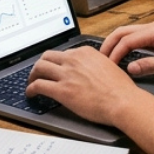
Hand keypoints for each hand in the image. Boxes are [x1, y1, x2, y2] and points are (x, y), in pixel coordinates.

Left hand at [25, 46, 148, 125]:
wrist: (123, 101)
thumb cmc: (120, 89)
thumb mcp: (108, 66)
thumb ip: (94, 64)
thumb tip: (88, 70)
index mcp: (85, 52)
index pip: (63, 53)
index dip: (56, 61)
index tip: (55, 67)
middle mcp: (73, 60)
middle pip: (47, 56)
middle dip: (41, 64)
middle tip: (39, 72)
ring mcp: (66, 74)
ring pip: (39, 68)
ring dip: (32, 75)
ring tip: (31, 82)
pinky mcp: (61, 90)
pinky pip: (38, 85)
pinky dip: (30, 89)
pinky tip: (31, 94)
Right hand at [100, 22, 153, 78]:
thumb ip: (151, 66)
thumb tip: (130, 68)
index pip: (127, 40)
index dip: (115, 53)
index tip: (108, 65)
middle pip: (123, 32)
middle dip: (109, 44)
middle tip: (100, 60)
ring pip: (128, 33)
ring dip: (116, 44)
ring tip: (107, 58)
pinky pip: (136, 37)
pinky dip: (125, 44)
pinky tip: (122, 54)